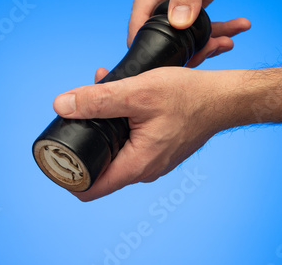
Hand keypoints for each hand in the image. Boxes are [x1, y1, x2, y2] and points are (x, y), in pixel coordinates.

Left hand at [54, 66, 240, 200]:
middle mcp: (144, 170)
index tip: (57, 152)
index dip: (66, 175)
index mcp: (136, 165)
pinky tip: (120, 97)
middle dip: (83, 140)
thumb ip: (99, 99)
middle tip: (76, 114)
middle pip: (99, 167)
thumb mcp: (139, 92)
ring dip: (102, 126)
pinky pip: (131, 143)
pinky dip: (120, 123)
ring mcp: (153, 161)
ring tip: (98, 94)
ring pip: (115, 151)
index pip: (89, 188)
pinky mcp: (159, 149)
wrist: (224, 98)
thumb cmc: (190, 96)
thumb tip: (62, 105)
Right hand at [128, 0, 236, 47]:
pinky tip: (236, 28)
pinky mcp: (186, 16)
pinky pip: (198, 33)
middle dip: (191, 51)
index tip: (178, 60)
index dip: (151, 51)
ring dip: (208, 44)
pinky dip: (217, 34)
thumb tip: (179, 23)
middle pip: (164, 43)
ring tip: (229, 41)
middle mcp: (156, 7)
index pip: (139, 31)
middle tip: (216, 46)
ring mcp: (171, 13)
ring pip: (184, 42)